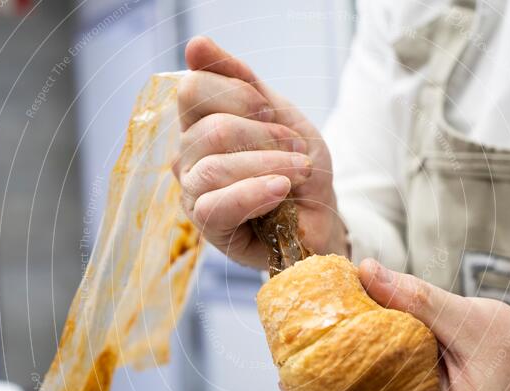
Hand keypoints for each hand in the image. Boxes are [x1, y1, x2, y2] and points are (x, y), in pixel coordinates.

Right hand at [173, 37, 348, 268]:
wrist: (321, 217)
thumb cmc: (298, 169)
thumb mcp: (280, 115)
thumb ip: (241, 80)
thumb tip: (195, 45)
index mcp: (200, 123)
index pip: (193, 89)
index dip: (238, 95)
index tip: (269, 111)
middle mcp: (188, 156)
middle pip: (210, 129)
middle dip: (265, 136)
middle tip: (296, 151)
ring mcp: (194, 192)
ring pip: (213, 167)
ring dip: (268, 165)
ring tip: (298, 173)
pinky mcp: (208, 227)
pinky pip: (216, 205)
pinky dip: (254, 193)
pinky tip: (281, 192)